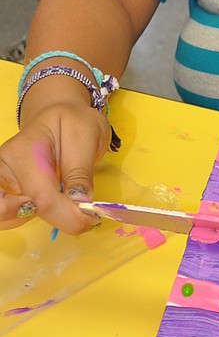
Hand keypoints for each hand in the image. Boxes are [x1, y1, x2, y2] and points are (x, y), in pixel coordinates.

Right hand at [0, 106, 111, 235]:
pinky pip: (9, 217)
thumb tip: (80, 204)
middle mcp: (3, 167)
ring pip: (5, 218)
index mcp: (24, 150)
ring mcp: (1, 180)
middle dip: (45, 218)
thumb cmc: (74, 123)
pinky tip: (48, 203)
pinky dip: (29, 218)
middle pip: (10, 211)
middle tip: (68, 206)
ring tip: (61, 198)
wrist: (58, 117)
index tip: (91, 217)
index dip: (68, 215)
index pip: (42, 197)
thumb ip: (81, 172)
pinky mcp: (3, 191)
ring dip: (37, 218)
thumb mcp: (88, 136)